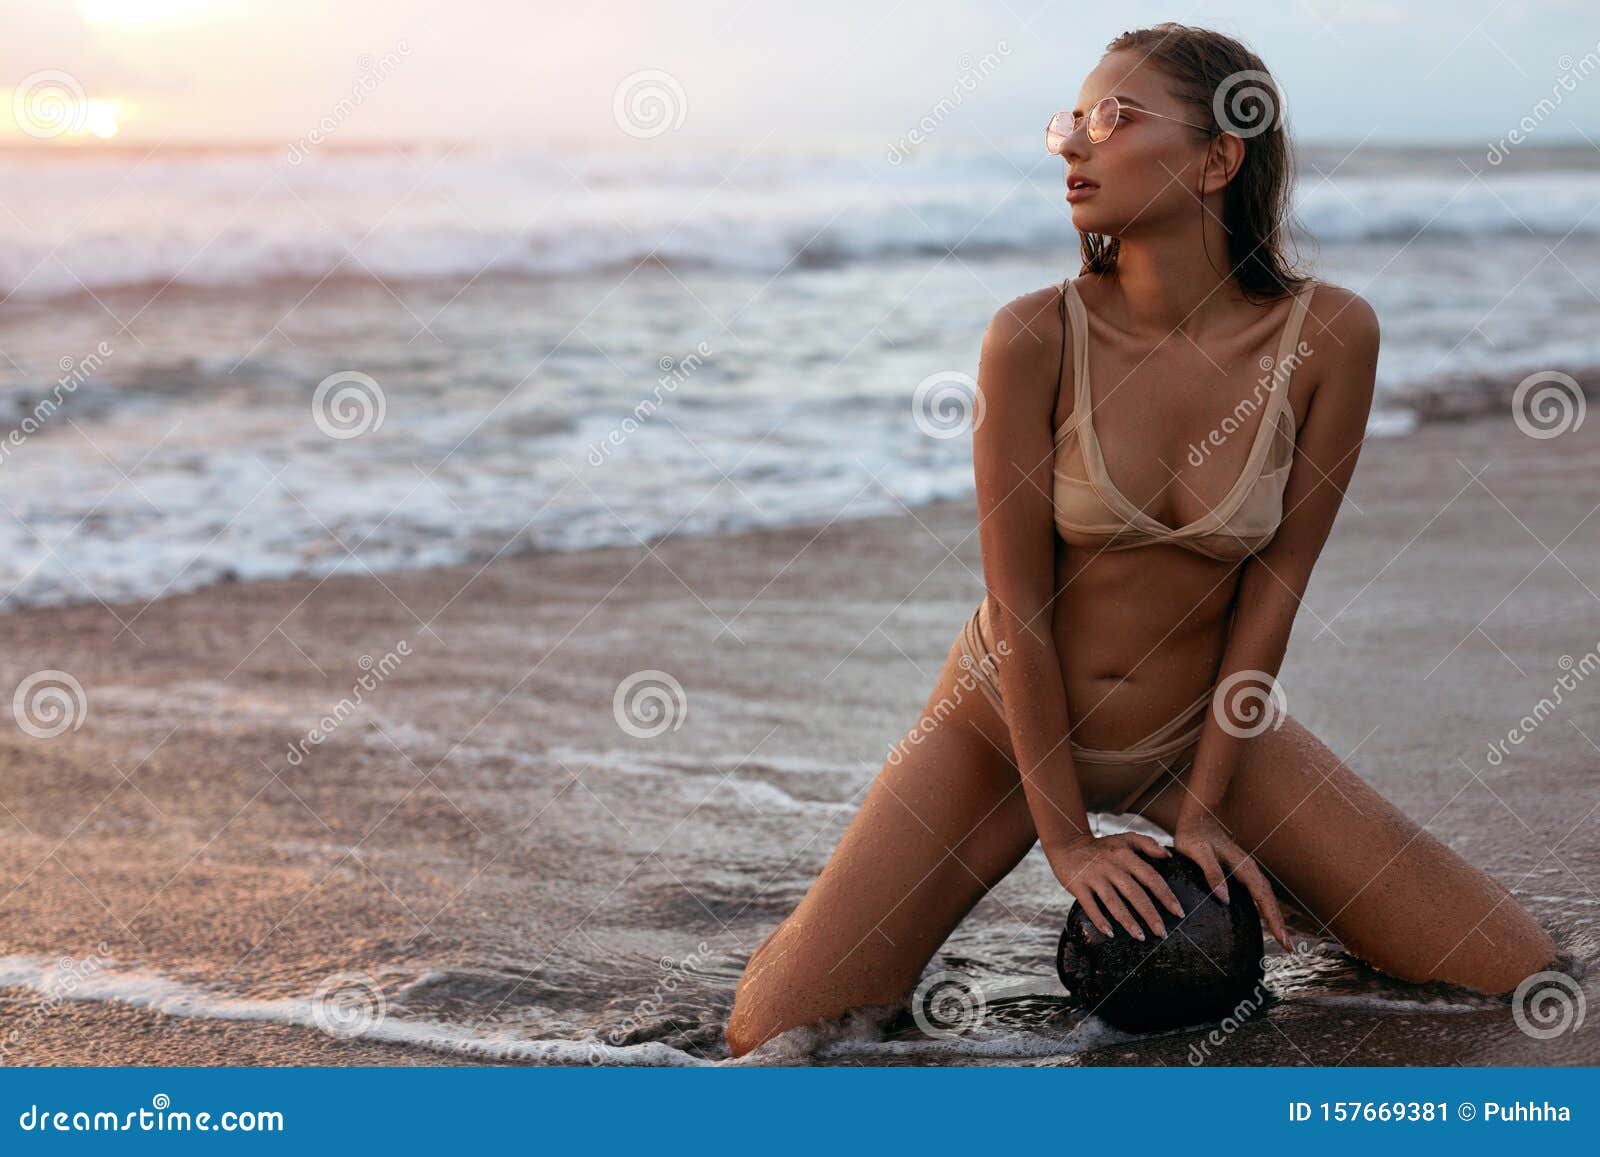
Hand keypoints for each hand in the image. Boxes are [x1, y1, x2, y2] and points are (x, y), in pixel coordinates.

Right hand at [1047, 831, 1185, 941]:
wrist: (1068, 845)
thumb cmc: (1102, 846)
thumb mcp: (1124, 839)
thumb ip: (1147, 843)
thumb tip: (1168, 855)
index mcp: (1125, 856)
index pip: (1150, 877)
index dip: (1166, 895)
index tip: (1178, 912)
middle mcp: (1111, 866)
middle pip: (1134, 893)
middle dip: (1150, 914)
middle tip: (1161, 933)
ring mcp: (1094, 876)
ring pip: (1113, 901)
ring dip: (1127, 921)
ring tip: (1140, 937)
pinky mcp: (1078, 885)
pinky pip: (1089, 905)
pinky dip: (1099, 919)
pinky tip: (1110, 933)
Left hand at [1173, 811, 1292, 953]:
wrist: (1197, 819)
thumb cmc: (1195, 836)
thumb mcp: (1198, 853)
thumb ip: (1211, 873)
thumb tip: (1224, 898)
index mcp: (1243, 867)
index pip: (1263, 897)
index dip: (1273, 919)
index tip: (1283, 939)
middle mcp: (1249, 870)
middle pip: (1269, 900)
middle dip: (1280, 924)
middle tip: (1289, 949)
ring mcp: (1246, 871)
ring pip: (1266, 897)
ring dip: (1275, 918)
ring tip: (1282, 940)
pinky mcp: (1240, 872)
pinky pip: (1258, 894)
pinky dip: (1265, 908)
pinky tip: (1264, 920)